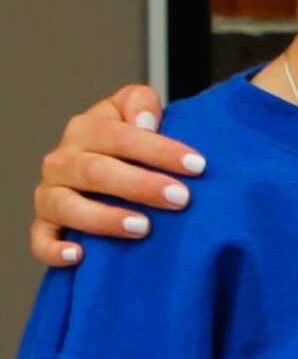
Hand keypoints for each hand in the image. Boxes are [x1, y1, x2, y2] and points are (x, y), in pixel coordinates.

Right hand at [31, 85, 201, 266]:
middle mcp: (61, 161)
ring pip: (67, 206)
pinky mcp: (45, 224)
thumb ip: (140, 102)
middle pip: (95, 172)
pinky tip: (80, 255)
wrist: (110, 162)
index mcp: (85, 129)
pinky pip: (40, 239)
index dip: (157, 150)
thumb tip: (145, 121)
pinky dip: (55, 249)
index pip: (118, 136)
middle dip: (140, 186)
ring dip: (105, 219)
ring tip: (143, 227)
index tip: (196, 165)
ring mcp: (49, 194)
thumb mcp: (136, 109)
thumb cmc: (130, 138)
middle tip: (180, 198)